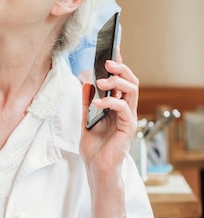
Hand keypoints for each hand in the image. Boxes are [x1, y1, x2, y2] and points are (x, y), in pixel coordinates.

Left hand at [80, 57, 138, 179]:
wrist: (96, 169)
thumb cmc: (94, 147)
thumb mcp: (85, 119)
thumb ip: (87, 101)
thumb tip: (85, 82)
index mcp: (116, 105)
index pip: (120, 80)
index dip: (118, 64)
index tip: (112, 48)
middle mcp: (125, 109)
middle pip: (131, 81)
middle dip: (120, 68)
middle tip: (107, 62)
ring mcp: (128, 118)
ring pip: (132, 91)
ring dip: (116, 82)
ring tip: (100, 81)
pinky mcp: (128, 128)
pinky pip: (124, 108)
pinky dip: (111, 102)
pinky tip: (98, 102)